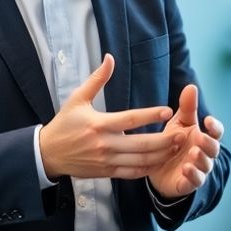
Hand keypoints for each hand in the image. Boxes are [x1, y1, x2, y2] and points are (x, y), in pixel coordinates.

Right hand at [39, 54, 178, 178]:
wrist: (47, 153)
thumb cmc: (64, 124)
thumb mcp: (77, 99)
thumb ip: (97, 79)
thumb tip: (110, 57)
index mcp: (99, 124)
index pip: (130, 119)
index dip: (150, 115)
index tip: (167, 110)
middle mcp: (105, 144)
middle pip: (141, 144)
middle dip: (164, 140)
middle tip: (182, 134)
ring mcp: (106, 161)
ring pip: (140, 161)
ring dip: (161, 155)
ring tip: (176, 147)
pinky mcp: (106, 173)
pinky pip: (131, 173)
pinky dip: (148, 169)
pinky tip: (160, 162)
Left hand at [148, 83, 222, 198]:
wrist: (159, 169)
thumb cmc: (174, 143)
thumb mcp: (179, 123)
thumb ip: (187, 108)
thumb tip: (191, 86)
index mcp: (204, 138)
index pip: (216, 132)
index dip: (215, 127)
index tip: (207, 120)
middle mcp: (204, 154)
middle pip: (213, 149)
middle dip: (208, 143)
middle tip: (199, 138)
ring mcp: (198, 169)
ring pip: (205, 166)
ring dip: (201, 160)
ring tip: (193, 153)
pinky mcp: (188, 183)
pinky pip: (194, 181)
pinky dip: (193, 176)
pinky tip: (186, 169)